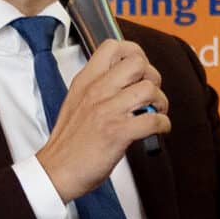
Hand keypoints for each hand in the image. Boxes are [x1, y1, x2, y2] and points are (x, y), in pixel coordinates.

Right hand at [34, 40, 168, 201]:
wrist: (55, 170)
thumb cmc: (69, 142)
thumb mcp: (76, 102)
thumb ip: (98, 87)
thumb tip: (127, 81)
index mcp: (85, 81)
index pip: (112, 47)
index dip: (134, 53)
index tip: (141, 69)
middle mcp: (97, 91)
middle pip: (138, 63)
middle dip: (153, 77)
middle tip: (151, 94)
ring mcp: (107, 110)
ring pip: (149, 89)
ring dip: (161, 102)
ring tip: (156, 112)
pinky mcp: (118, 132)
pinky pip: (154, 120)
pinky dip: (163, 125)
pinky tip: (158, 129)